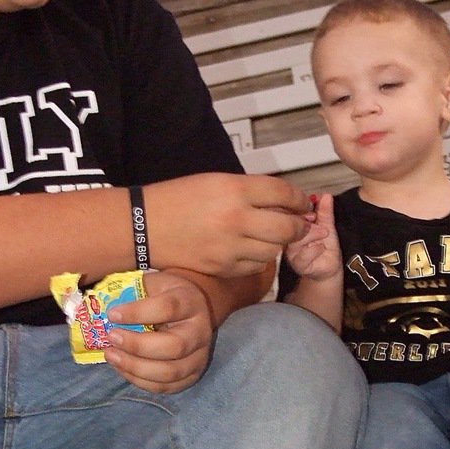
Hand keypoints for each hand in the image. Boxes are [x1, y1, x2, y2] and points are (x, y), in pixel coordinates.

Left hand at [103, 270, 214, 393]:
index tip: (112, 314)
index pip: (168, 308)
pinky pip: (165, 386)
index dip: (137, 313)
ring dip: (135, 367)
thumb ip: (132, 291)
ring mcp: (199, 356)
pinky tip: (122, 368)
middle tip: (111, 337)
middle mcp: (200, 331)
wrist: (189, 311)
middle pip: (174, 346)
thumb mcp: (152, 284)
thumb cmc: (164, 295)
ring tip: (111, 355)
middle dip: (137, 346)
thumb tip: (100, 305)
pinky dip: (140, 381)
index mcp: (191, 302)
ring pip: (170, 372)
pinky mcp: (192, 375)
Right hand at [144, 173, 311, 276]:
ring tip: (271, 235)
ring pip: (274, 249)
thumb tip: (283, 200)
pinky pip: (256, 265)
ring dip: (278, 242)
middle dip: (299, 226)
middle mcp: (237, 219)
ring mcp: (231, 247)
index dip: (300, 200)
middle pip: (288, 227)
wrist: (145, 226)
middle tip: (299, 223)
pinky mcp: (224, 267)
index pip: (284, 194)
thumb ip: (250, 190)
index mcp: (235, 190)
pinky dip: (260, 257)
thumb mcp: (215, 181)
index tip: (304, 203)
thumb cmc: (178, 199)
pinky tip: (252, 248)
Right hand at [285, 192, 341, 279]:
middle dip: (306, 221)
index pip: (286, 215)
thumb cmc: (325, 247)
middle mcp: (287, 240)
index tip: (312, 207)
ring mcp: (291, 253)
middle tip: (318, 220)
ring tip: (324, 233)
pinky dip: (315, 249)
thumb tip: (325, 195)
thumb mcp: (327, 225)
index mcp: (291, 228)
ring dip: (313, 234)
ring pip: (296, 240)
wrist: (330, 267)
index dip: (299, 209)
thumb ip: (324, 212)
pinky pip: (303, 255)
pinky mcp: (298, 265)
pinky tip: (321, 247)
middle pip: (289, 227)